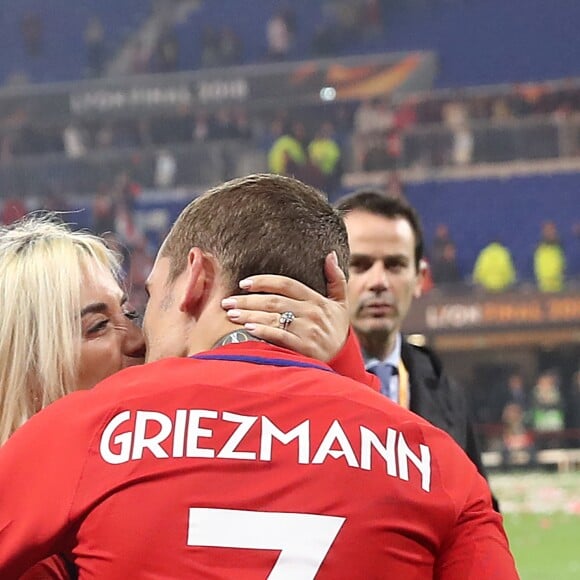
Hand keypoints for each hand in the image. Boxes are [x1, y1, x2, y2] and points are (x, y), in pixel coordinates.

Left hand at [220, 252, 348, 361]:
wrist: (344, 360)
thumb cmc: (336, 329)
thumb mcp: (340, 303)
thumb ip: (336, 279)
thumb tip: (330, 255)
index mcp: (317, 300)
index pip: (286, 284)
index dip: (263, 282)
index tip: (243, 284)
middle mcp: (312, 313)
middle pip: (274, 301)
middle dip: (248, 300)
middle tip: (227, 301)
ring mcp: (308, 331)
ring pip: (274, 318)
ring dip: (249, 315)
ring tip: (231, 314)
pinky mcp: (305, 348)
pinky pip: (280, 336)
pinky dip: (263, 331)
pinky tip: (248, 329)